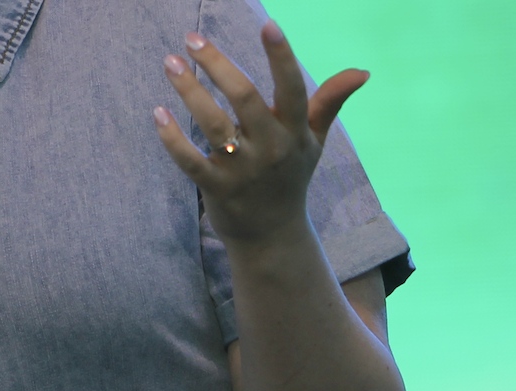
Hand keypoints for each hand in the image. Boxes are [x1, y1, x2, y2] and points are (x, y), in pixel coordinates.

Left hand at [153, 20, 368, 244]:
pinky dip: (171, 137)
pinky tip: (158, 112)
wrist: (273, 235)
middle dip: (216, 64)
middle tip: (191, 38)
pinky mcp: (216, 188)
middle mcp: (270, 147)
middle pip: (244, 97)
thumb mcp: (313, 141)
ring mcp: (242, 169)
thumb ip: (329, 103)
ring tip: (170, 63)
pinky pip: (190, 160)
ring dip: (188, 90)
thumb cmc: (290, 178)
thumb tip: (362, 73)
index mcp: (294, 131)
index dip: (282, 56)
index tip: (268, 25)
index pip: (292, 87)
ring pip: (212, 123)